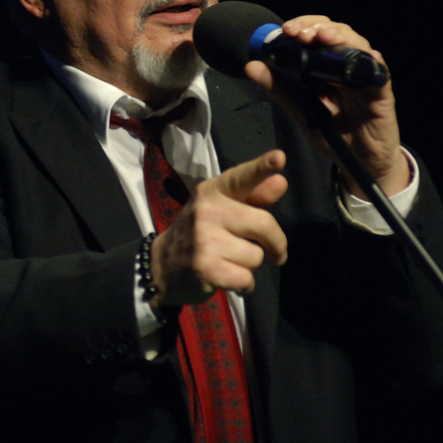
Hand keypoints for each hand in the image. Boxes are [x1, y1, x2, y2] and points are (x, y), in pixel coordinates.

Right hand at [148, 150, 288, 308]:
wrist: (161, 266)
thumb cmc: (200, 232)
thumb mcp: (220, 208)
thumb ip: (252, 197)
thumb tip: (280, 181)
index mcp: (213, 191)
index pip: (241, 177)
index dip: (262, 168)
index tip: (280, 158)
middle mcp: (207, 211)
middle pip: (264, 224)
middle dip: (276, 243)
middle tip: (275, 252)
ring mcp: (205, 240)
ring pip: (256, 255)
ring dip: (250, 264)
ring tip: (230, 261)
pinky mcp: (206, 269)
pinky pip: (246, 278)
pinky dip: (243, 284)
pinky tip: (227, 277)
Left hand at [244, 16, 409, 198]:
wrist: (360, 165)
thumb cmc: (334, 135)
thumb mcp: (301, 111)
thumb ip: (278, 88)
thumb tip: (251, 65)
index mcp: (327, 67)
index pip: (317, 34)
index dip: (304, 25)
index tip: (285, 30)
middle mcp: (347, 66)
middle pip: (338, 33)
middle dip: (318, 27)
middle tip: (300, 34)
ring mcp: (366, 78)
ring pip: (358, 46)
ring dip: (341, 37)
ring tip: (322, 37)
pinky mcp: (382, 93)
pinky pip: (380, 74)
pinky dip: (372, 62)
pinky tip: (365, 55)